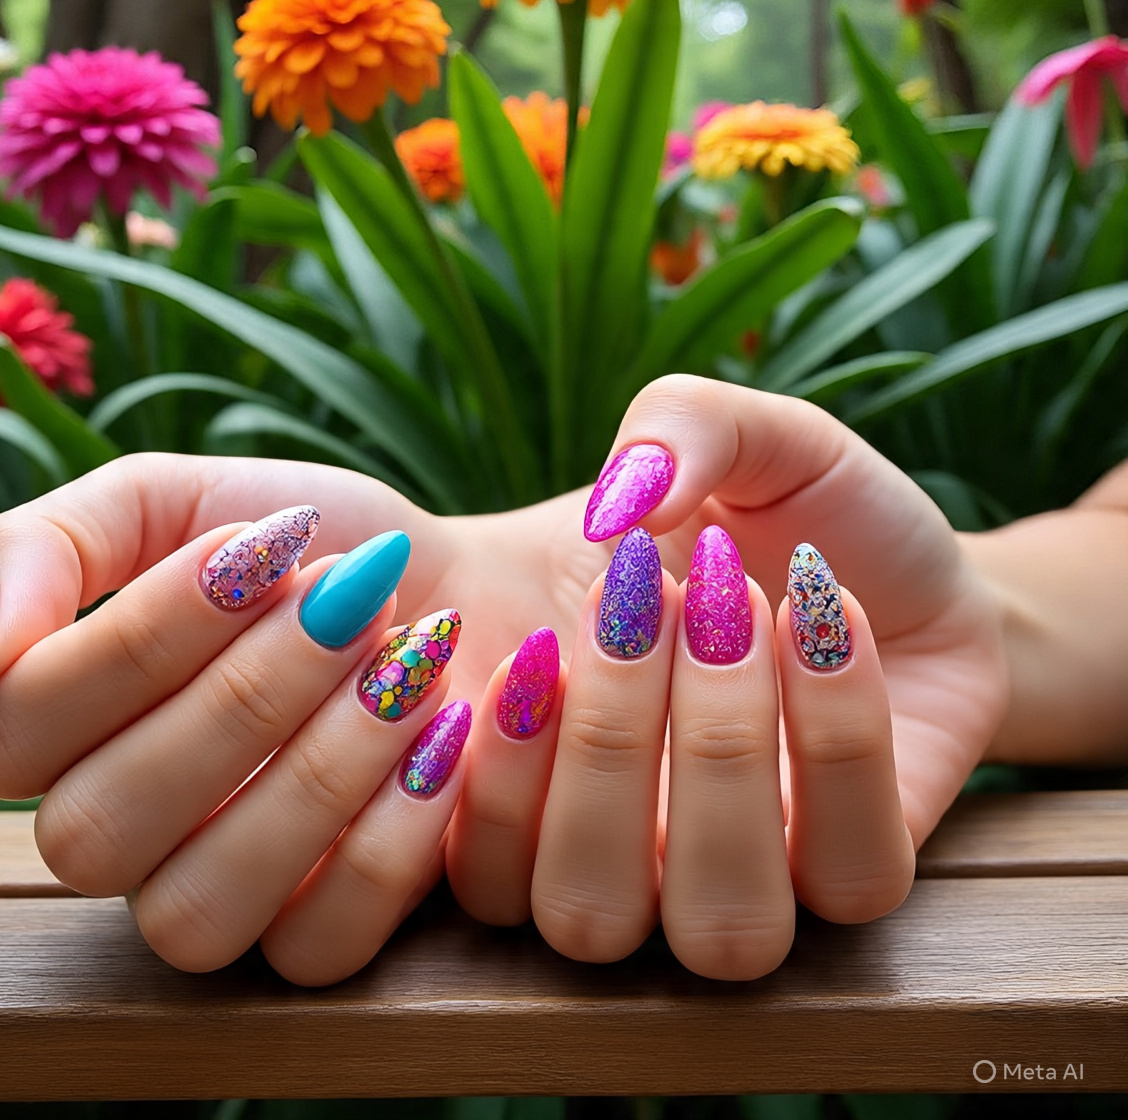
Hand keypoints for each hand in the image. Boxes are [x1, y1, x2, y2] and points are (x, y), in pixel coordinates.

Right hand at [0, 454, 599, 981]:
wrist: (452, 588)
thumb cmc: (309, 547)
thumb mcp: (177, 500)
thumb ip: (50, 545)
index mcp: (54, 730)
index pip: (17, 729)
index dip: (140, 638)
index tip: (259, 546)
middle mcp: (114, 834)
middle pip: (101, 827)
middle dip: (246, 693)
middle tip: (350, 598)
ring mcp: (212, 897)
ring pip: (199, 907)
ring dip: (321, 766)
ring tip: (408, 660)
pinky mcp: (316, 936)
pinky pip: (318, 944)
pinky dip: (396, 827)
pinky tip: (442, 730)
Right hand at [491, 375, 1007, 976]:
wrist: (904, 556)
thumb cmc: (775, 507)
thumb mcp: (721, 427)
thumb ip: (668, 427)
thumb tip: (627, 500)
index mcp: (538, 770)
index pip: (449, 864)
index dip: (461, 778)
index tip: (521, 632)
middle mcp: (630, 846)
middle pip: (578, 912)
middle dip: (605, 743)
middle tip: (640, 591)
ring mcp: (749, 872)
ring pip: (712, 927)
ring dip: (717, 753)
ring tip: (736, 607)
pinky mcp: (857, 869)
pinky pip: (844, 874)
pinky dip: (836, 738)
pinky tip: (830, 621)